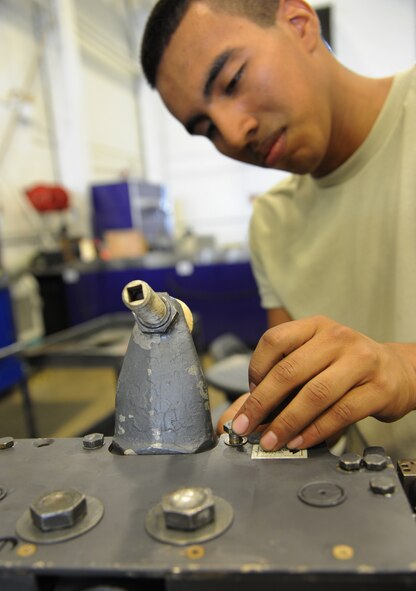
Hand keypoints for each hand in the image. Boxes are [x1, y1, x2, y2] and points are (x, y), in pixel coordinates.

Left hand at [230, 315, 415, 450]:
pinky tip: (299, 441)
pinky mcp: (378, 388)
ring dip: (287, 422)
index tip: (249, 394)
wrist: (398, 372)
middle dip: (261, 403)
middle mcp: (337, 338)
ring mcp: (360, 361)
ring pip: (315, 394)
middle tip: (244, 426)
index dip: (256, 368)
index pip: (275, 340)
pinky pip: (341, 413)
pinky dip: (315, 430)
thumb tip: (243, 410)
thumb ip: (284, 376)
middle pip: (290, 370)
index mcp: (316, 326)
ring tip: (270, 440)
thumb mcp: (316, 357)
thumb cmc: (347, 366)